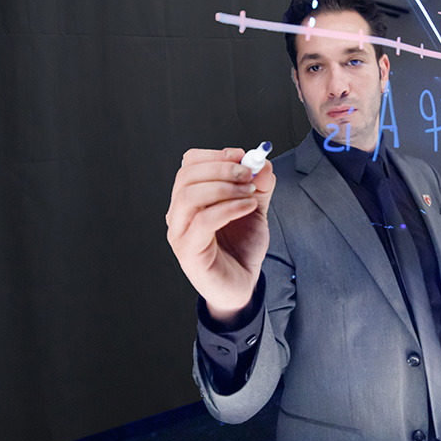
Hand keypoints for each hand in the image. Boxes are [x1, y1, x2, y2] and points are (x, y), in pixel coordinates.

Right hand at [166, 147, 275, 324]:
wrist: (243, 285)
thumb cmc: (241, 248)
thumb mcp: (254, 208)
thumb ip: (259, 185)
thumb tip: (262, 162)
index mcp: (190, 198)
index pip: (189, 164)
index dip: (216, 155)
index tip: (243, 157)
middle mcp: (178, 214)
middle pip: (186, 176)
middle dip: (221, 168)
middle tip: (248, 175)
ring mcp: (179, 233)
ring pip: (189, 196)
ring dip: (224, 187)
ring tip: (249, 193)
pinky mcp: (189, 251)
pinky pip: (203, 221)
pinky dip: (229, 208)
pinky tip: (248, 206)